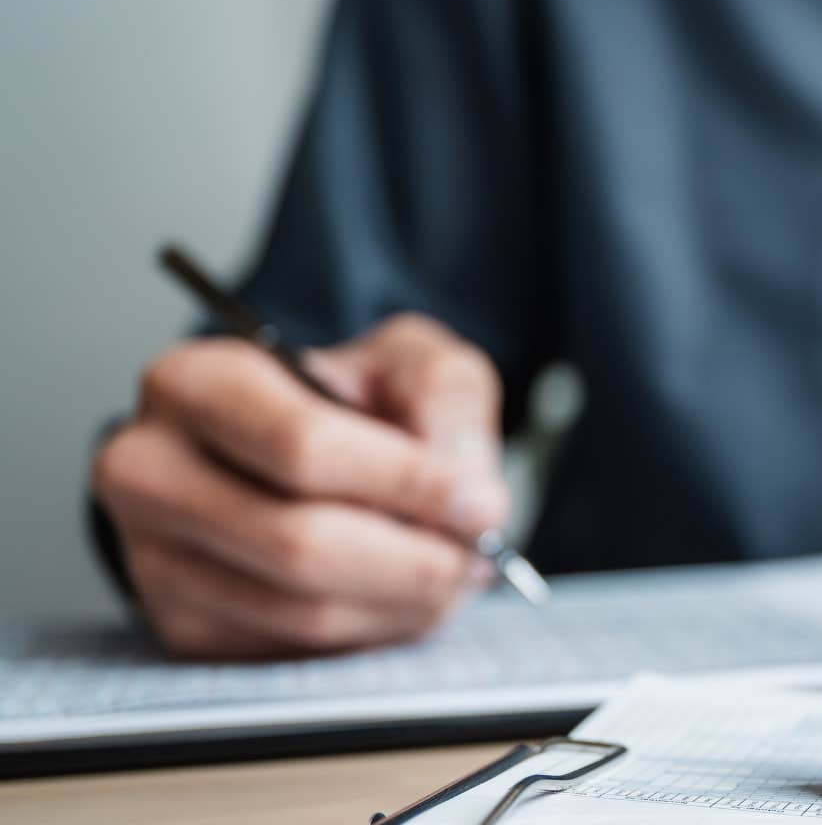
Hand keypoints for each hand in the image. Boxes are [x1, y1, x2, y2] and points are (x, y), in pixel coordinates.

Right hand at [92, 314, 511, 656]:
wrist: (301, 452)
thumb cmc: (353, 400)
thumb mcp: (412, 362)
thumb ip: (446, 400)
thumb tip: (468, 494)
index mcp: (193, 384)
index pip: (302, 447)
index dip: (407, 483)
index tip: (481, 503)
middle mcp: (148, 471)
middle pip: (299, 543)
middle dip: (413, 558)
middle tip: (476, 551)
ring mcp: (155, 559)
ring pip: (303, 610)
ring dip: (402, 601)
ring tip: (450, 569)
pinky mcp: (183, 628)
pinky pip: (297, 651)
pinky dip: (373, 630)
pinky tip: (399, 592)